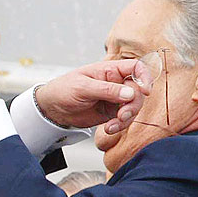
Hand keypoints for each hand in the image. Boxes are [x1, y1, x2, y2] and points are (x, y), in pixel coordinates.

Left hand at [35, 60, 150, 133]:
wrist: (52, 108)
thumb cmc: (63, 89)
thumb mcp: (83, 87)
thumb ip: (107, 90)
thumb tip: (130, 93)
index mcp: (109, 70)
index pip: (135, 68)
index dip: (144, 77)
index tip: (145, 91)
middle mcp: (115, 83)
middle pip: (138, 91)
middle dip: (133, 104)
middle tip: (122, 115)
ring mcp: (114, 99)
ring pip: (133, 106)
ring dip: (127, 117)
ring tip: (113, 125)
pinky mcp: (111, 113)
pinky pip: (124, 119)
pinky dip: (120, 125)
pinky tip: (109, 128)